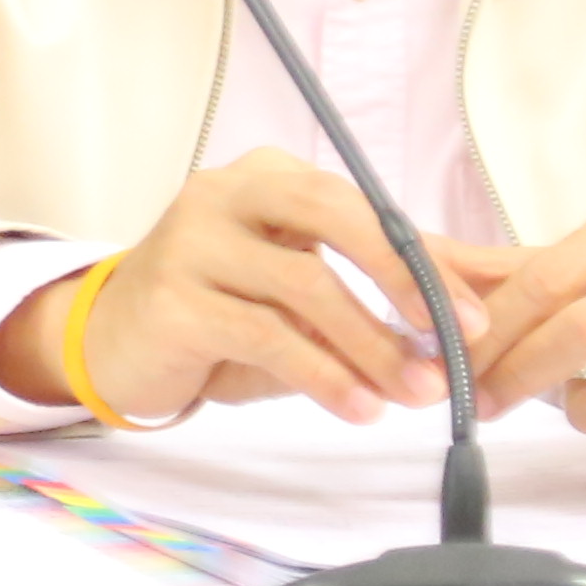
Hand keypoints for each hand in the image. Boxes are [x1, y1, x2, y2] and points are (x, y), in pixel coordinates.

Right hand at [36, 152, 456, 425]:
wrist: (109, 343)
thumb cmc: (216, 311)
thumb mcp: (298, 286)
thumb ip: (376, 284)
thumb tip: (476, 299)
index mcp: (265, 177)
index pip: (361, 205)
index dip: (423, 260)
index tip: (474, 319)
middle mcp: (224, 193)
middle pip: (332, 216)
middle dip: (402, 281)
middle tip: (452, 342)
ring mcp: (192, 242)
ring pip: (304, 287)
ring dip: (370, 346)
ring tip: (412, 394)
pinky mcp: (173, 301)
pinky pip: (266, 337)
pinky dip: (322, 376)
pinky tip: (357, 407)